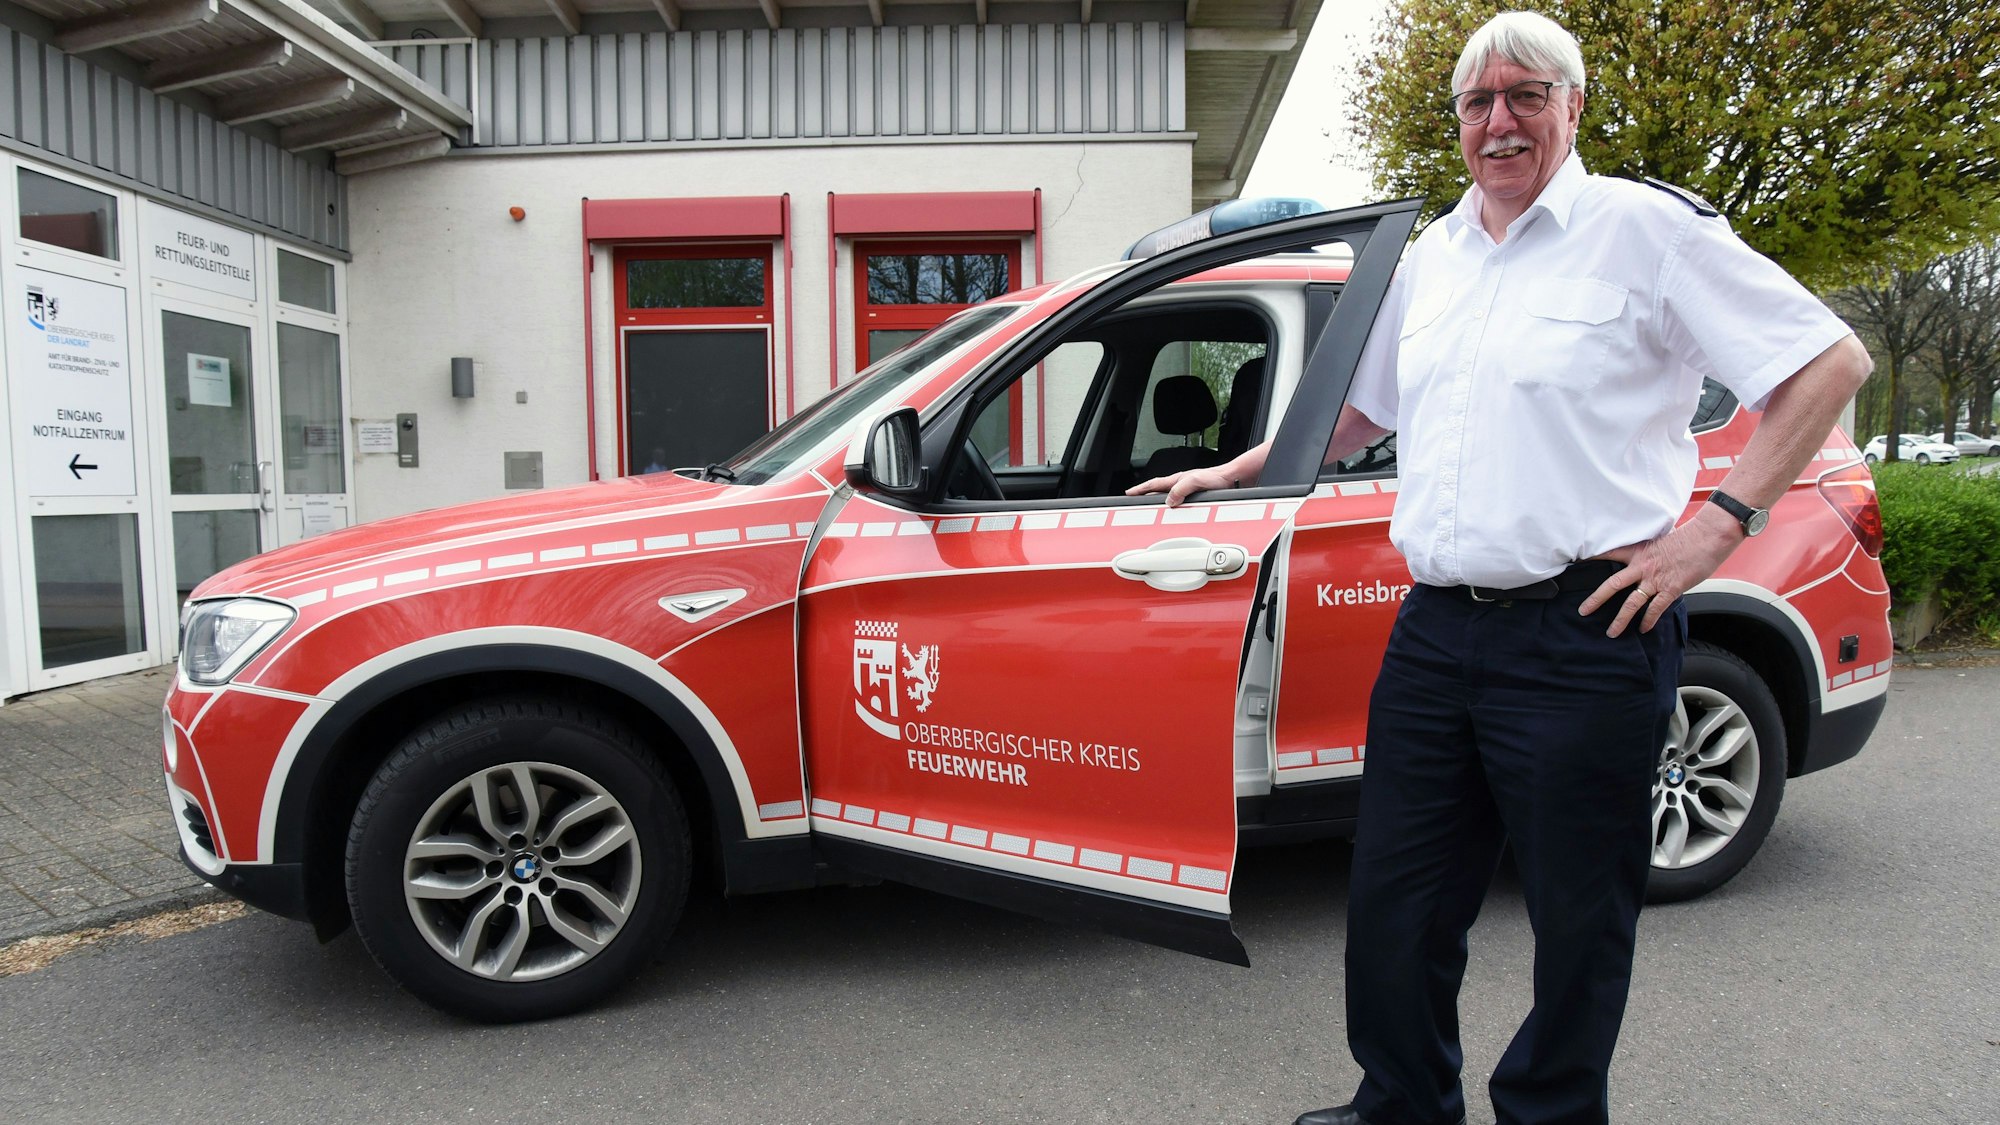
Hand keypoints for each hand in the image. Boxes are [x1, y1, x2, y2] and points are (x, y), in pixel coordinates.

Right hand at [1126, 466, 1233, 506]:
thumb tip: (1169, 500)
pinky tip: (1174, 512)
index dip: (1140, 489)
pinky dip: (1172, 507)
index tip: (1129, 493)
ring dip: (1158, 502)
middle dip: (1145, 495)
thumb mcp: (1197, 482)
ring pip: (1168, 496)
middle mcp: (1181, 484)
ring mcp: (1187, 489)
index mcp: (1178, 479)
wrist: (1233, 479)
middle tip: (1134, 501)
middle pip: (1158, 490)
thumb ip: (1181, 489)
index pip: (1154, 484)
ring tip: (1150, 508)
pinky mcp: (1196, 496)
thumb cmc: (1218, 477)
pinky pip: (1179, 502)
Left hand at [1578, 506, 1741, 636]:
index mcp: (1638, 551)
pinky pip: (1656, 609)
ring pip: (1631, 603)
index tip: (1574, 567)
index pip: (1608, 554)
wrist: (1708, 537)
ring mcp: (1656, 579)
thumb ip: (1648, 552)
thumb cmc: (1688, 537)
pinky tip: (1644, 629)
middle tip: (1583, 611)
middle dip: (1596, 599)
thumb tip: (1643, 559)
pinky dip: (1649, 621)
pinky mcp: (1671, 589)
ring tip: (1611, 632)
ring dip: (1620, 620)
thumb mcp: (1660, 541)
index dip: (1590, 560)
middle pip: (1612, 584)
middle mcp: (1642, 566)